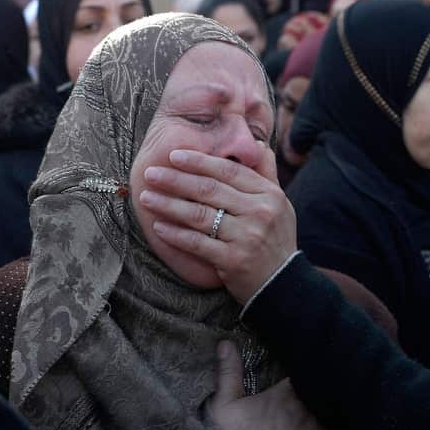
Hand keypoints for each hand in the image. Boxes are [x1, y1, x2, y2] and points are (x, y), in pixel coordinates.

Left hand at [142, 147, 297, 303]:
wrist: (283, 284)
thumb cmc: (275, 240)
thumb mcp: (280, 204)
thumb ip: (267, 174)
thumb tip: (257, 146)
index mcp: (269, 194)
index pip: (228, 171)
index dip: (199, 161)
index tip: (173, 156)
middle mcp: (259, 212)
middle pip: (210, 190)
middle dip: (176, 180)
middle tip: (151, 174)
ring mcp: (246, 237)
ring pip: (200, 215)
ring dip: (169, 205)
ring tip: (146, 198)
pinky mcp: (233, 260)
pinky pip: (198, 243)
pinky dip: (176, 234)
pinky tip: (158, 226)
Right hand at [208, 341, 345, 429]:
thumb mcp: (223, 407)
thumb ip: (228, 373)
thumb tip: (226, 342)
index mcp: (286, 397)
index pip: (306, 373)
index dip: (309, 368)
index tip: (309, 364)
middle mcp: (309, 415)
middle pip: (325, 394)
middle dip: (325, 388)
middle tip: (327, 381)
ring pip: (338, 418)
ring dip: (337, 412)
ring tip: (340, 405)